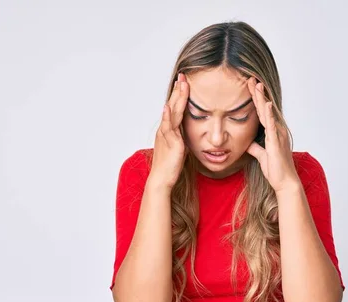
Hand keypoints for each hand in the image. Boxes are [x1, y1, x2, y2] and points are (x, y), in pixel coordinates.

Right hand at [148, 73, 189, 189]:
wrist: (161, 180)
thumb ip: (181, 141)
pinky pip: (168, 128)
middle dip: (178, 91)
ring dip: (176, 98)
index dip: (179, 96)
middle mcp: (166, 130)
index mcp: (168, 131)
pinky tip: (168, 107)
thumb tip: (186, 138)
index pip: (175, 109)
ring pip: (172, 113)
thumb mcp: (179, 150)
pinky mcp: (171, 144)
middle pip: (173, 106)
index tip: (184, 83)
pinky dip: (167, 116)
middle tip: (183, 76)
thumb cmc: (170, 167)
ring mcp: (167, 136)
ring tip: (180, 84)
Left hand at [246, 77, 299, 192]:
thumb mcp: (261, 156)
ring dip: (262, 99)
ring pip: (268, 113)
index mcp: (273, 132)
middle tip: (251, 79)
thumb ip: (255, 148)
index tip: (250, 87)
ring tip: (257, 85)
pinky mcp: (276, 142)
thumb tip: (248, 144)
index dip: (256, 99)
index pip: (262, 112)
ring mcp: (277, 135)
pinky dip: (269, 114)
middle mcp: (277, 131)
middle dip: (258, 94)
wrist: (285, 183)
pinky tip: (267, 104)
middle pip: (265, 108)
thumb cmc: (276, 170)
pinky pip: (271, 125)